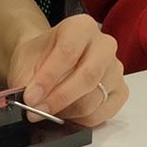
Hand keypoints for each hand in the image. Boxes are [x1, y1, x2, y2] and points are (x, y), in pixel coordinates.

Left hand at [6, 14, 127, 125]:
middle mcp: (104, 45)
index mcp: (82, 27)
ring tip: (48, 110)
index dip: (49, 77)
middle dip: (59, 98)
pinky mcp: (120, 90)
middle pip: (88, 77)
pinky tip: (66, 112)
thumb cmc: (39, 58)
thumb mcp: (26, 63)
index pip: (69, 52)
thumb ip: (27, 81)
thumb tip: (30, 102)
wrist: (46, 61)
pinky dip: (80, 119)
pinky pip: (102, 113)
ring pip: (94, 99)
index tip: (30, 97)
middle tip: (36, 110)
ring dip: (66, 111)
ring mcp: (116, 68)